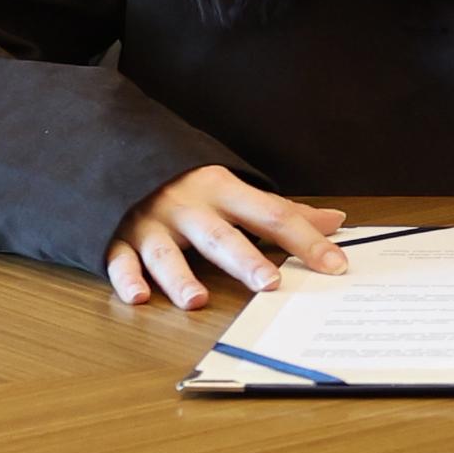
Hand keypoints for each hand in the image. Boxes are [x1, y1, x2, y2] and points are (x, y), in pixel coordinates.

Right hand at [106, 165, 345, 307]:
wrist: (121, 152)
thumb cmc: (189, 184)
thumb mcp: (234, 189)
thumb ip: (281, 211)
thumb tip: (335, 221)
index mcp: (223, 190)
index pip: (272, 215)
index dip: (306, 240)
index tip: (335, 265)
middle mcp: (188, 206)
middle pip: (221, 235)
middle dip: (246, 259)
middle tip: (270, 284)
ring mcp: (151, 223)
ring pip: (166, 252)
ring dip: (180, 277)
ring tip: (197, 300)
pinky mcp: (118, 238)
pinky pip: (120, 261)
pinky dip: (127, 279)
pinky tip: (138, 297)